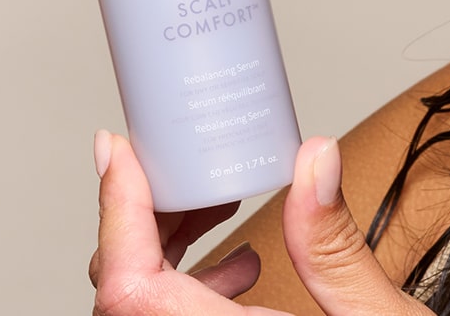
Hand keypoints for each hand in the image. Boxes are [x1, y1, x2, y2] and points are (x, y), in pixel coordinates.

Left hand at [90, 132, 434, 315]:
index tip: (117, 153)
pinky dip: (187, 295)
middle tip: (180, 170)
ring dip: (166, 258)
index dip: (113, 213)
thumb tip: (314, 162)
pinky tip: (244, 273)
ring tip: (220, 215)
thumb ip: (336, 247)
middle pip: (124, 297)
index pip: (131, 289)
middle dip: (144, 221)